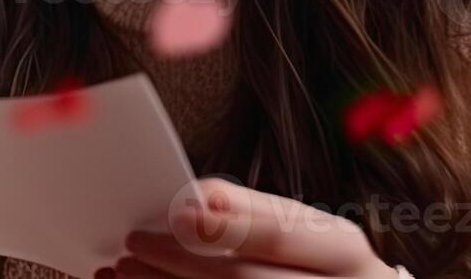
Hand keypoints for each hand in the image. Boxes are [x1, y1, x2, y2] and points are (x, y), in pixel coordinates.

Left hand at [95, 177, 399, 278]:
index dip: (231, 223)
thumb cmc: (325, 272)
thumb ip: (259, 216)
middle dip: (180, 261)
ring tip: (126, 270)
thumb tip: (199, 199)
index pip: (284, 236)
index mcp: (344, 255)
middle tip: (135, 243)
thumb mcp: (314, 236)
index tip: (181, 210)